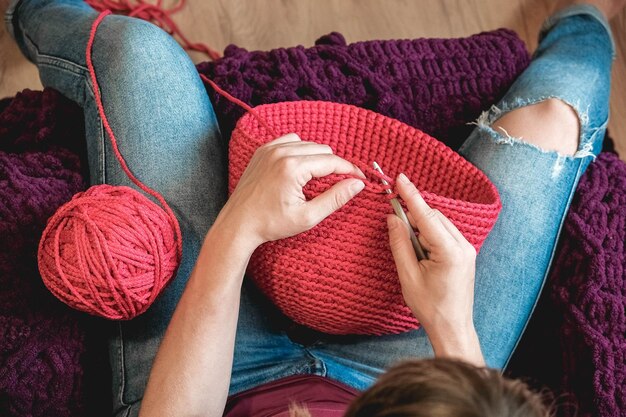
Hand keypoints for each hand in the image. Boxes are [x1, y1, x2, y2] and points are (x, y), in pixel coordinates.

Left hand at [215, 133, 364, 250]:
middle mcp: (281, 152)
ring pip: (307, 143)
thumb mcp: (308, 216)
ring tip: (318, 178)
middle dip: (334, 165)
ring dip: (317, 158)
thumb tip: (357, 184)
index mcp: (293, 167)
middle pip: (322, 150)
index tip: (361, 179)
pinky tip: (300, 168)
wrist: (238, 224)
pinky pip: (290, 140)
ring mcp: (270, 149)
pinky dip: (300, 150)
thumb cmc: (271, 224)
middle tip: (339, 183)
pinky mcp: (262, 150)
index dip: (350, 170)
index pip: (332, 161)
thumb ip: (335, 198)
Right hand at [387, 173, 482, 364]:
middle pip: (433, 217)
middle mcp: (463, 246)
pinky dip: (429, 234)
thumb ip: (400, 243)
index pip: (427, 216)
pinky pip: (444, 233)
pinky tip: (420, 250)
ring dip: (421, 227)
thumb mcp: (408, 275)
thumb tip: (393, 218)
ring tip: (410, 250)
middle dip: (413, 215)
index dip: (411, 196)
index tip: (400, 179)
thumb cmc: (430, 307)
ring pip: (439, 224)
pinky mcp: (464, 254)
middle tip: (393, 217)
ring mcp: (467, 249)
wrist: (452, 327)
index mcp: (450, 251)